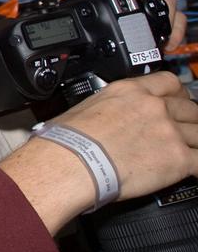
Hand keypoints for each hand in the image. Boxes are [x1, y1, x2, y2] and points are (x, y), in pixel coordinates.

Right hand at [1, 71, 197, 232]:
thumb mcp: (85, 108)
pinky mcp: (178, 158)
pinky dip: (197, 166)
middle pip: (190, 109)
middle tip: (184, 129)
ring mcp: (169, 132)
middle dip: (189, 120)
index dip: (178, 94)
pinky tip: (192, 169)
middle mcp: (154, 107)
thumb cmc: (67, 141)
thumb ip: (109, 108)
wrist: (72, 162)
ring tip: (189, 151)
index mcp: (131, 92)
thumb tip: (106, 118)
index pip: (169, 82)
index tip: (178, 101)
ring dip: (195, 143)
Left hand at [89, 0, 184, 50]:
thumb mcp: (83, 3)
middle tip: (145, 4)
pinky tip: (168, 42)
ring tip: (159, 25)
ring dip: (165, 10)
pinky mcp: (163, 14)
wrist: (105, 24)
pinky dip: (174, 29)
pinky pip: (175, 17)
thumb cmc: (95, 7)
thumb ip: (72, 0)